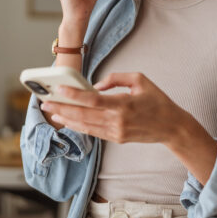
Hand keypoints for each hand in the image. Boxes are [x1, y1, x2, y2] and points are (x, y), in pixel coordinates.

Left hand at [40, 72, 187, 144]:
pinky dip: (78, 126)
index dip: (74, 95)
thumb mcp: (141, 80)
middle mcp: (118, 121)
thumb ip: (116, 78)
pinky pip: (93, 132)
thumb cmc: (157, 100)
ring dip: (66, 119)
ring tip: (51, 112)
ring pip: (85, 126)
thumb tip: (96, 85)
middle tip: (45, 102)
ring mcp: (116, 132)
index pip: (93, 100)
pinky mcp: (116, 138)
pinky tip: (67, 121)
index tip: (59, 89)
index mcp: (124, 104)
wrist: (171, 127)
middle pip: (83, 115)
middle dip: (62, 108)